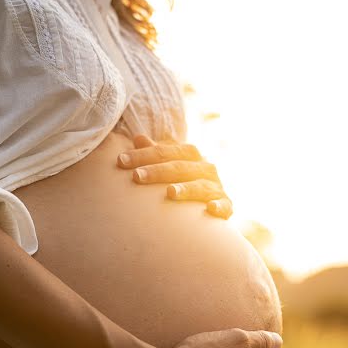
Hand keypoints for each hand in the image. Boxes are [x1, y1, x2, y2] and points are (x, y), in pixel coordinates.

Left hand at [116, 134, 233, 218]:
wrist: (213, 202)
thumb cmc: (183, 181)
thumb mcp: (169, 165)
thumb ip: (155, 153)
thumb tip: (137, 138)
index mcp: (190, 155)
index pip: (164, 152)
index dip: (142, 155)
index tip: (121, 161)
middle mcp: (205, 168)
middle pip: (179, 167)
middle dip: (157, 171)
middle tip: (136, 177)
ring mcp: (216, 187)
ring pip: (201, 185)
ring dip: (186, 189)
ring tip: (169, 192)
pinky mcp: (227, 205)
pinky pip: (225, 206)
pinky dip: (220, 207)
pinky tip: (210, 209)